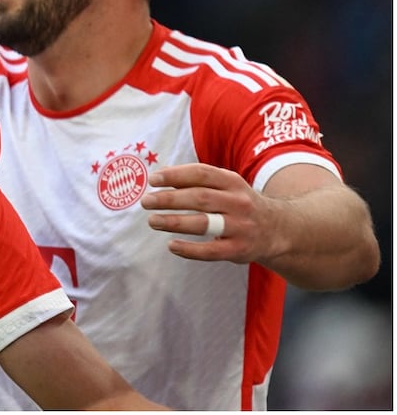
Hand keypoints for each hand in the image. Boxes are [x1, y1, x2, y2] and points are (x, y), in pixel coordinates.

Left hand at [141, 163, 278, 263]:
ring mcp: (241, 227)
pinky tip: (171, 245)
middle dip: (169, 199)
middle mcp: (239, 203)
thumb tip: (160, 176)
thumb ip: (198, 181)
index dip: (175, 175)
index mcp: (233, 182)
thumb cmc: (238, 204)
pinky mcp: (239, 250)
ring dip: (174, 222)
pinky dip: (189, 249)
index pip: (201, 174)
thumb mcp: (226, 186)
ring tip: (152, 221)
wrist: (278, 230)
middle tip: (146, 202)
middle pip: (199, 198)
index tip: (153, 179)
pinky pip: (211, 251)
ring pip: (204, 224)